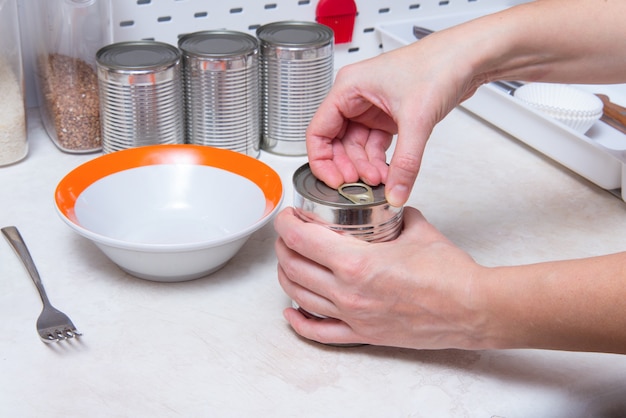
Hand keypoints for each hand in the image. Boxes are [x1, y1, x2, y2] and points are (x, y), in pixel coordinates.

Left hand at [274, 206, 486, 348]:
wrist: (471, 309)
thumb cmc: (449, 274)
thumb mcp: (417, 229)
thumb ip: (395, 216)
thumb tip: (389, 210)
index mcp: (356, 262)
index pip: (301, 239)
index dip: (286, 223)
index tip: (288, 216)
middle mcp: (347, 292)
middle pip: (293, 266)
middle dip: (284, 246)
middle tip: (289, 234)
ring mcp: (352, 316)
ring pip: (300, 296)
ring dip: (287, 275)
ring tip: (289, 261)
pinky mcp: (362, 335)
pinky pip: (319, 332)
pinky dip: (299, 322)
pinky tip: (291, 311)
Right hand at [306, 34, 481, 206]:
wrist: (468, 57)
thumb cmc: (439, 65)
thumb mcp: (416, 119)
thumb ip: (404, 163)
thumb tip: (395, 192)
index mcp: (348, 87)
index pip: (318, 131)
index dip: (323, 161)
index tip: (334, 181)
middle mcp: (356, 97)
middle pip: (337, 143)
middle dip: (349, 167)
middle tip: (362, 186)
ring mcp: (372, 108)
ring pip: (357, 147)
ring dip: (366, 167)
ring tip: (382, 181)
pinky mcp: (389, 116)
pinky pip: (375, 145)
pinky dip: (380, 161)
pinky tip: (390, 173)